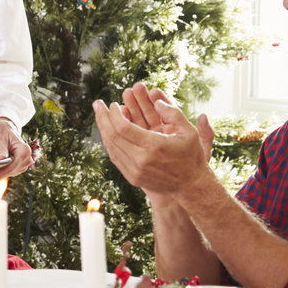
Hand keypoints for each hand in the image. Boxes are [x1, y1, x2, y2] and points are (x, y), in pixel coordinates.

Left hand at [0, 118, 34, 178]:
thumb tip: (1, 161)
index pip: (13, 166)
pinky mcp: (20, 166)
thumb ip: (1, 150)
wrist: (5, 129)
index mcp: (24, 150)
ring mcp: (25, 163)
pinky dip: (2, 173)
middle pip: (12, 171)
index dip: (1, 173)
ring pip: (11, 173)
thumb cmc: (2, 132)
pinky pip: (11, 172)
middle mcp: (27, 158)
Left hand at [93, 83, 214, 197]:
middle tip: (97, 104)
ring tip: (99, 116)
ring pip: (111, 147)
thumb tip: (157, 101)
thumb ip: (173, 113)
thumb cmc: (190, 156)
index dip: (114, 114)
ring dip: (103, 130)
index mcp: (154, 146)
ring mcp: (135, 171)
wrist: (190, 186)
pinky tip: (107, 132)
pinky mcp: (132, 178)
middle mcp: (141, 159)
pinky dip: (109, 143)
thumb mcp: (189, 132)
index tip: (113, 104)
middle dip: (103, 118)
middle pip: (113, 136)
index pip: (123, 127)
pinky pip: (115, 158)